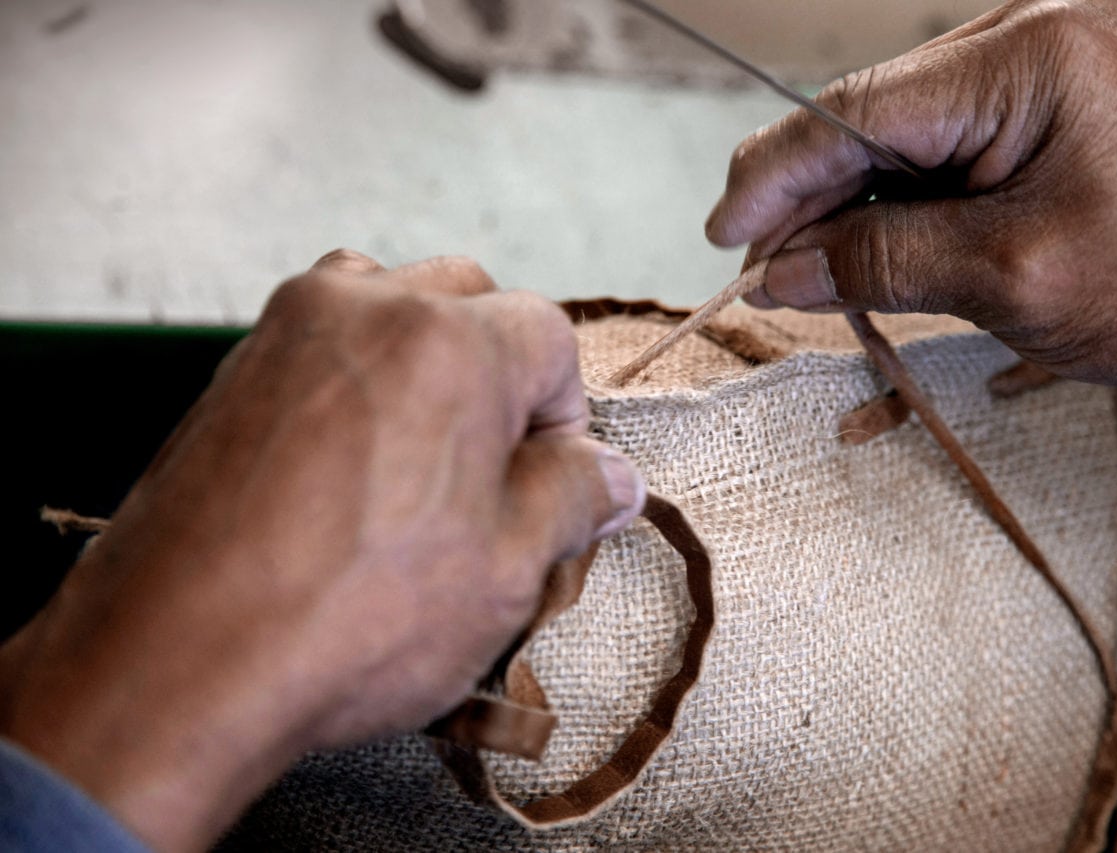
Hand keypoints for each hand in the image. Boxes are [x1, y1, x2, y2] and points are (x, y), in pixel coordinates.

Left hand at [0, 251, 645, 851]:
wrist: (176, 662)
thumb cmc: (347, 620)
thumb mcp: (507, 571)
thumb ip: (574, 499)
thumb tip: (611, 477)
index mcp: (451, 341)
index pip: (549, 337)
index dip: (567, 412)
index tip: (556, 478)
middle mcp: (366, 308)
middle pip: (471, 303)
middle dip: (498, 377)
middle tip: (492, 474)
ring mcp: (288, 332)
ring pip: (391, 310)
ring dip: (424, 367)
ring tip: (419, 466)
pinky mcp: (234, 371)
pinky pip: (324, 347)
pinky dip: (356, 385)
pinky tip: (351, 475)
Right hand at [706, 0, 1116, 385]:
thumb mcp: (1014, 276)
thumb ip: (883, 263)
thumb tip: (779, 271)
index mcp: (1024, 58)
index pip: (857, 111)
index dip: (775, 175)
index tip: (722, 237)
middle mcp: (1027, 41)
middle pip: (871, 119)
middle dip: (809, 199)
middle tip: (763, 274)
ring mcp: (1042, 70)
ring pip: (902, 140)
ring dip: (852, 211)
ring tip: (814, 278)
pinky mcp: (1051, 109)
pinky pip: (947, 154)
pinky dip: (904, 209)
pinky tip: (876, 254)